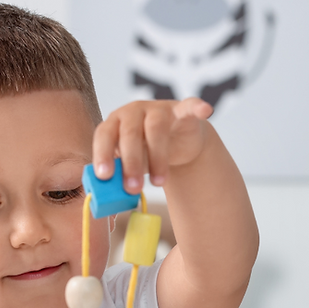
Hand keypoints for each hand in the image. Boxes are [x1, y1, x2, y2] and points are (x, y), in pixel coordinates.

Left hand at [92, 98, 213, 192]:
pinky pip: (189, 106)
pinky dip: (197, 107)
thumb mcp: (129, 166)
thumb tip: (108, 201)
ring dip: (157, 158)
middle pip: (129, 134)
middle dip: (131, 163)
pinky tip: (205, 111)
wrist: (174, 140)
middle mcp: (133, 112)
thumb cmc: (144, 154)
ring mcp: (158, 109)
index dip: (102, 154)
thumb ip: (119, 178)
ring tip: (159, 184)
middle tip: (133, 188)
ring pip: (155, 129)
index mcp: (114, 124)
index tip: (105, 176)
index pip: (104, 135)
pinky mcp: (181, 110)